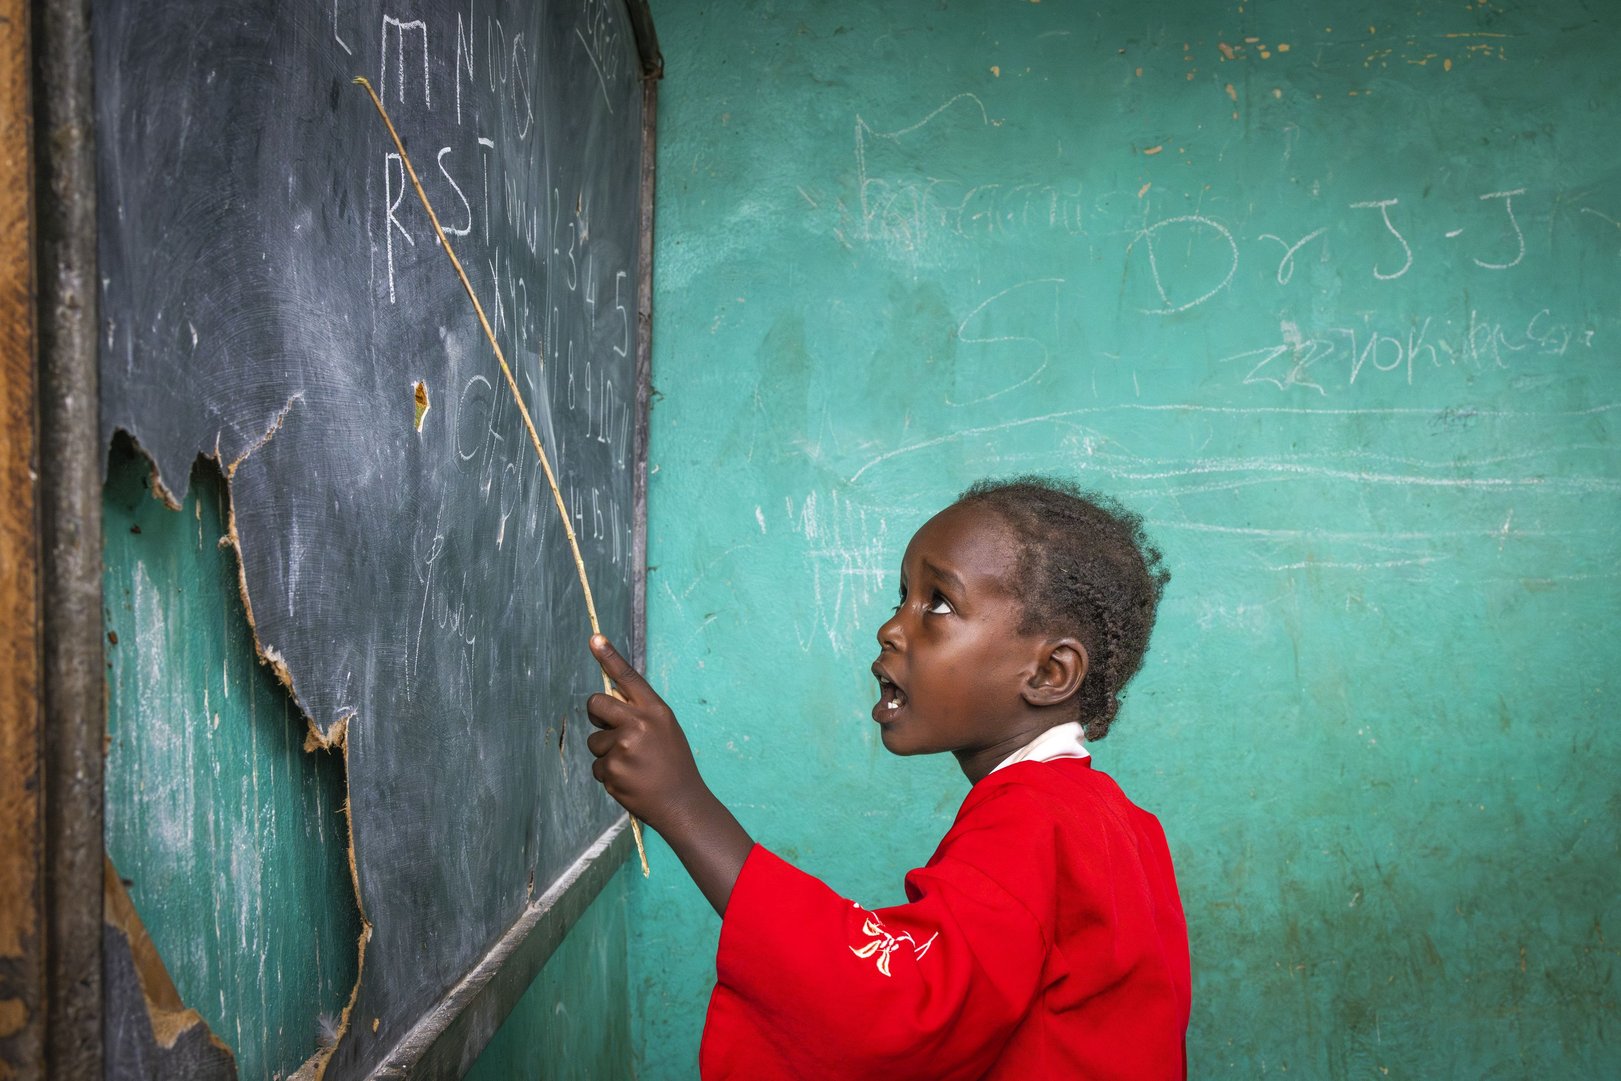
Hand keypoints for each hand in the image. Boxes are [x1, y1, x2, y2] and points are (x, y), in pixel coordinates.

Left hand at [584, 635, 754, 914]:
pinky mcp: (611, 769)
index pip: (628, 678)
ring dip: (607, 752)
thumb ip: (641, 715)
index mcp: (656, 711)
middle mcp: (638, 724)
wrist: (682, 803)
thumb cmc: (674, 764)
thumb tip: (610, 702)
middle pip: (596, 703)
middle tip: (611, 729)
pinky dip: (608, 773)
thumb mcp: (666, 730)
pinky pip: (597, 765)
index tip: (594, 638)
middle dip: (597, 714)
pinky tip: (629, 780)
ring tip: (632, 765)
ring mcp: (623, 747)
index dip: (609, 657)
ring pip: (594, 740)